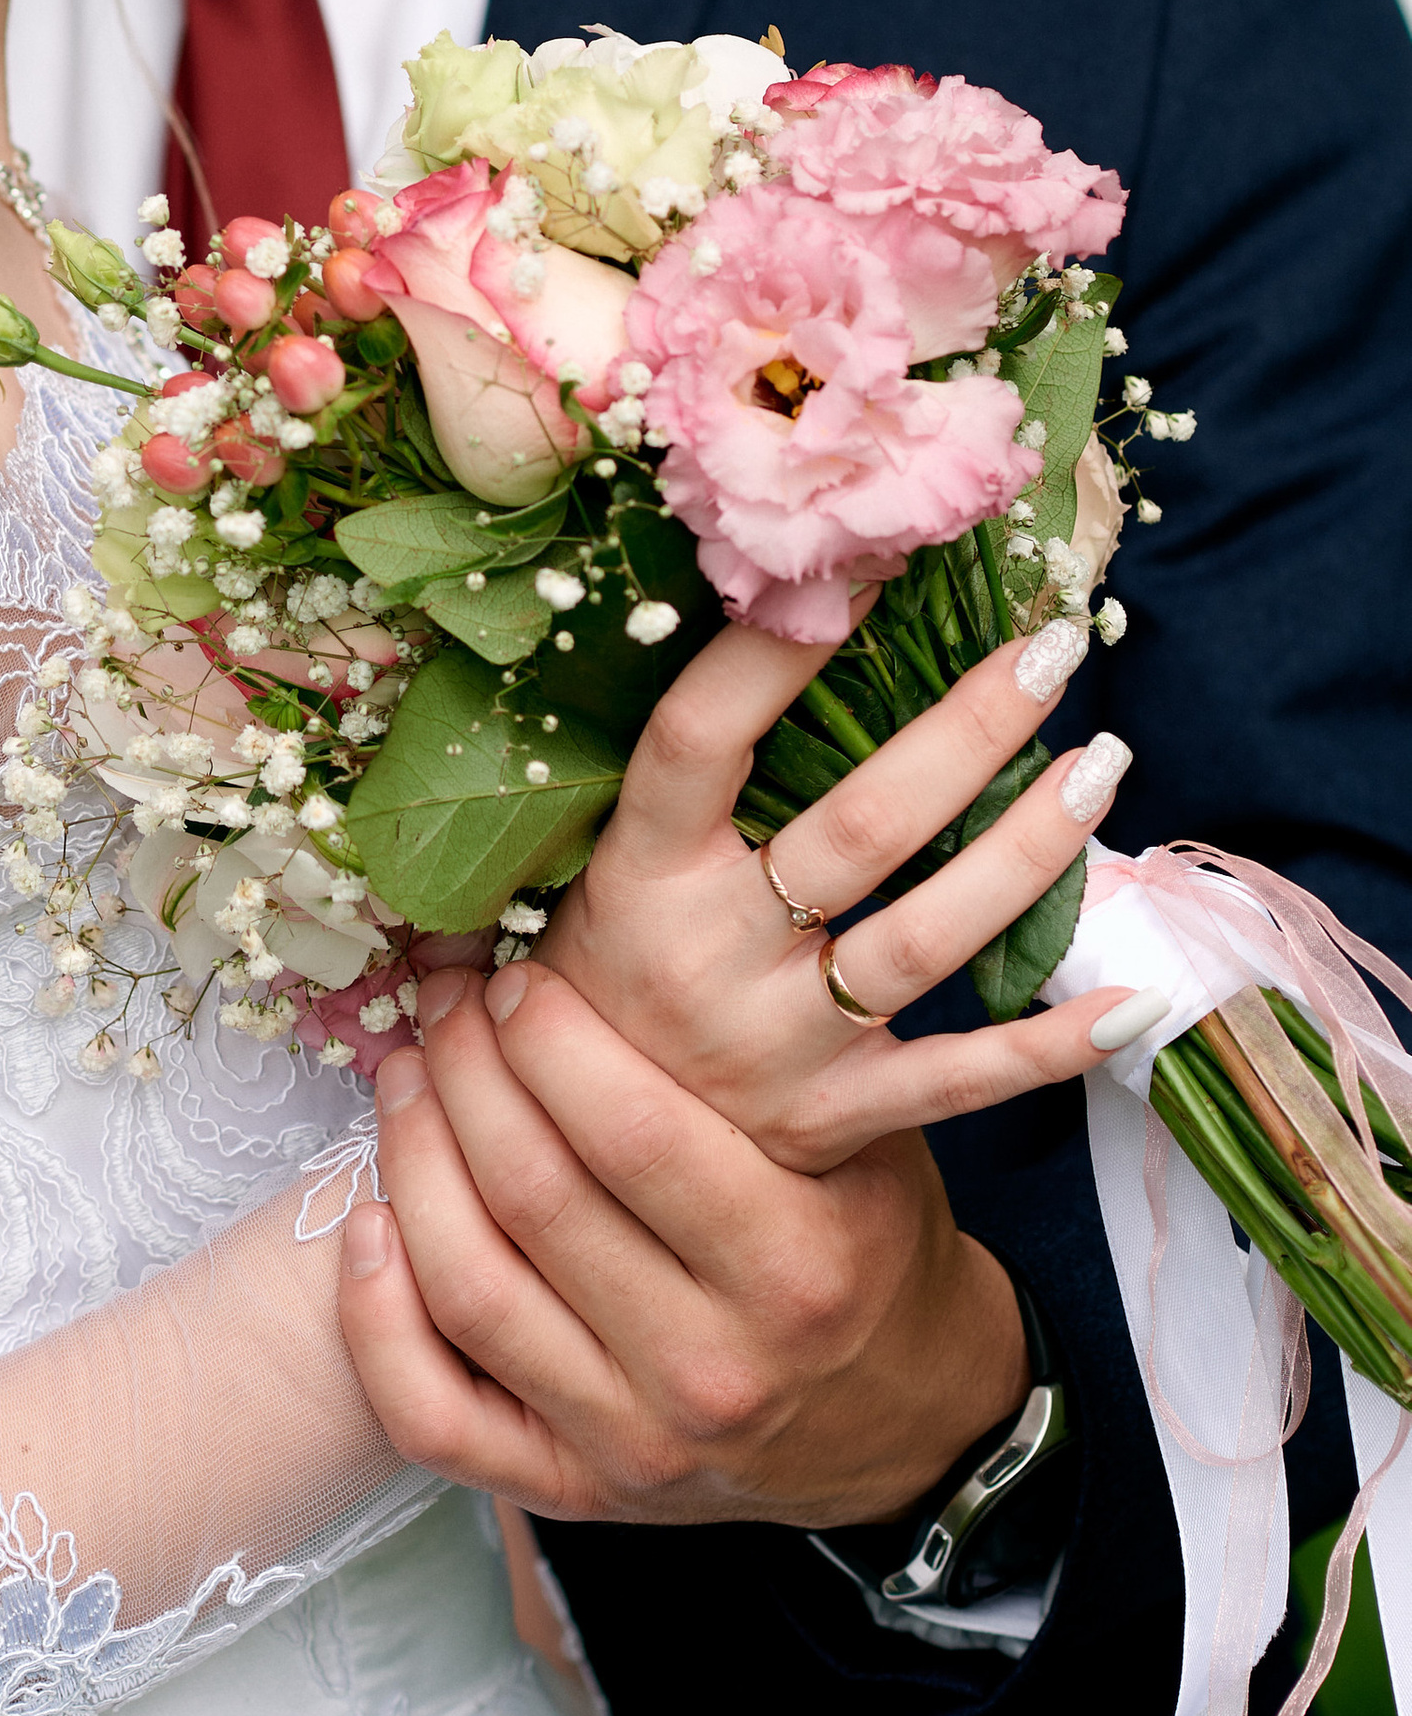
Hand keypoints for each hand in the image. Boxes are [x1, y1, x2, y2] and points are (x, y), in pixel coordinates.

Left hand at [338, 968, 1028, 1527]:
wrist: (903, 1423)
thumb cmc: (865, 1242)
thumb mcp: (862, 1137)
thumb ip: (772, 1049)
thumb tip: (644, 890)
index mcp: (796, 1269)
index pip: (634, 1135)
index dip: (548, 1038)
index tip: (513, 971)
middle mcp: (713, 1372)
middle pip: (536, 1200)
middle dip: (466, 1071)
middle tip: (438, 996)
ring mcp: (634, 1445)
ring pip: (471, 1293)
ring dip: (411, 1161)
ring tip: (402, 1072)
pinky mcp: (573, 1493)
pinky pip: (434, 1417)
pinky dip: (376, 1321)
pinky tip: (367, 1223)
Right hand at [544, 606, 1136, 1171]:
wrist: (581, 1148)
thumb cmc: (614, 957)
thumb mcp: (612, 861)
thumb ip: (693, 769)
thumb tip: (785, 601)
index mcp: (635, 872)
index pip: (699, 740)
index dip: (773, 653)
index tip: (866, 567)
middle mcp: (703, 958)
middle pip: (858, 830)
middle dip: (966, 731)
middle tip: (1048, 651)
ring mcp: (772, 1048)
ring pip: (925, 941)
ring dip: (1027, 850)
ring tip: (1100, 764)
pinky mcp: (828, 1122)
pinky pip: (958, 1082)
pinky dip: (1049, 1044)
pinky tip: (1134, 996)